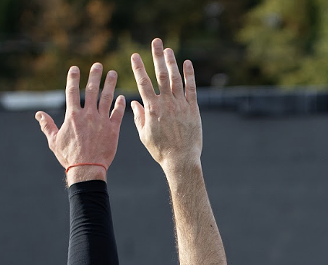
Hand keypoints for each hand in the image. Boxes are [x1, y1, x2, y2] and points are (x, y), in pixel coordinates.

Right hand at [36, 63, 125, 183]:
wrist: (87, 169)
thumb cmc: (69, 157)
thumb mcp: (54, 141)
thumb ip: (48, 125)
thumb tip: (38, 114)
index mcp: (73, 116)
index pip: (72, 92)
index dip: (73, 78)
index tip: (75, 68)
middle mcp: (88, 115)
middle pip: (92, 90)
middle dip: (94, 75)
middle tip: (98, 65)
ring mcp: (102, 121)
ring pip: (107, 98)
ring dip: (110, 84)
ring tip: (112, 73)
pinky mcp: (113, 129)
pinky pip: (117, 113)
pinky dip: (119, 104)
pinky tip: (121, 97)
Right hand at [130, 40, 201, 171]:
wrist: (181, 160)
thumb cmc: (161, 150)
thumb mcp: (145, 135)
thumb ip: (139, 117)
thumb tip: (135, 103)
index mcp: (152, 109)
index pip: (143, 83)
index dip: (138, 68)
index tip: (134, 55)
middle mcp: (166, 103)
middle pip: (160, 75)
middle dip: (157, 56)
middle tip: (156, 41)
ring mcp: (180, 105)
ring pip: (175, 79)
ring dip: (171, 62)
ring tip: (168, 50)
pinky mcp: (193, 109)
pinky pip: (191, 88)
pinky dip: (189, 75)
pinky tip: (187, 63)